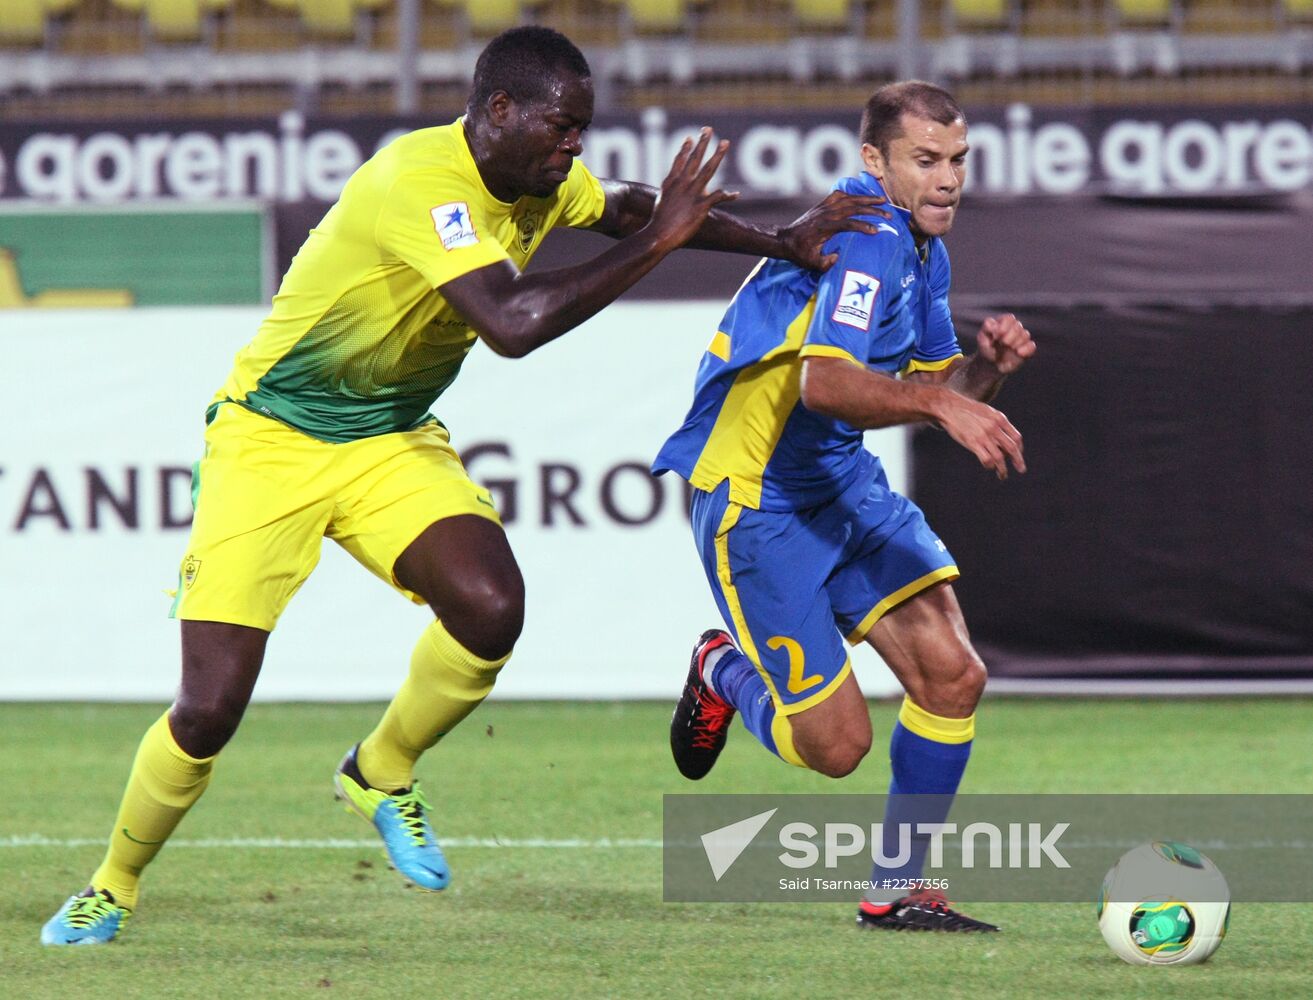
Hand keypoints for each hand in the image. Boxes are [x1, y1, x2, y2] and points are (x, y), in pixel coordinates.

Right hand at [647, 128, 737, 251]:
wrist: (659, 234)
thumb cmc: (658, 222)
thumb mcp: (661, 200)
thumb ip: (668, 191)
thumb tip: (669, 186)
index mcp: (671, 182)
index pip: (679, 160)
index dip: (685, 148)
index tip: (689, 138)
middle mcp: (683, 183)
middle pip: (695, 159)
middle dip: (702, 143)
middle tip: (708, 130)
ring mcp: (692, 193)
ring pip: (708, 169)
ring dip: (718, 155)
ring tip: (725, 143)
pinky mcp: (701, 205)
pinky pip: (718, 197)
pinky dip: (727, 196)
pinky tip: (736, 195)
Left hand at [779, 190, 891, 270]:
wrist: (785, 240)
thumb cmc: (799, 253)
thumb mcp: (810, 263)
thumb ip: (824, 263)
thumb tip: (837, 258)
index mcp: (825, 227)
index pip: (848, 224)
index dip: (863, 226)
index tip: (876, 231)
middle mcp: (826, 214)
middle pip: (853, 208)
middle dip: (872, 210)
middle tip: (888, 215)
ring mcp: (824, 207)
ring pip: (849, 198)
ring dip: (866, 199)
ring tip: (883, 200)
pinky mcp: (823, 205)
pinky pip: (840, 195)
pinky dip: (852, 194)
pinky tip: (862, 196)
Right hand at [933, 391, 1025, 479]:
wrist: (950, 407)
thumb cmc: (968, 410)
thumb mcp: (987, 412)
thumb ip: (997, 423)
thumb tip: (1005, 437)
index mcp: (1000, 419)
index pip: (1016, 437)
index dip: (1020, 449)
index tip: (1017, 456)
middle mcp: (994, 427)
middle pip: (1012, 448)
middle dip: (1018, 461)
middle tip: (1021, 469)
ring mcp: (984, 435)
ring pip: (1000, 457)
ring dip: (1002, 469)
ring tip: (1002, 475)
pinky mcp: (972, 442)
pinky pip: (986, 459)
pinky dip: (989, 465)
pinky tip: (988, 466)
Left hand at [975, 313, 1035, 374]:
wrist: (991, 365)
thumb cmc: (986, 349)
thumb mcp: (982, 339)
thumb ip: (986, 329)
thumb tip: (992, 325)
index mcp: (1003, 323)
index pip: (1009, 318)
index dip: (1004, 326)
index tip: (996, 336)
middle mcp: (1014, 329)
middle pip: (1018, 326)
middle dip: (1010, 336)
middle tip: (1002, 343)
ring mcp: (1021, 339)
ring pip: (1025, 335)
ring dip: (1016, 343)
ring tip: (1008, 349)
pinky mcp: (1026, 349)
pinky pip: (1031, 346)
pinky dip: (1026, 349)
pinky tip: (1018, 353)